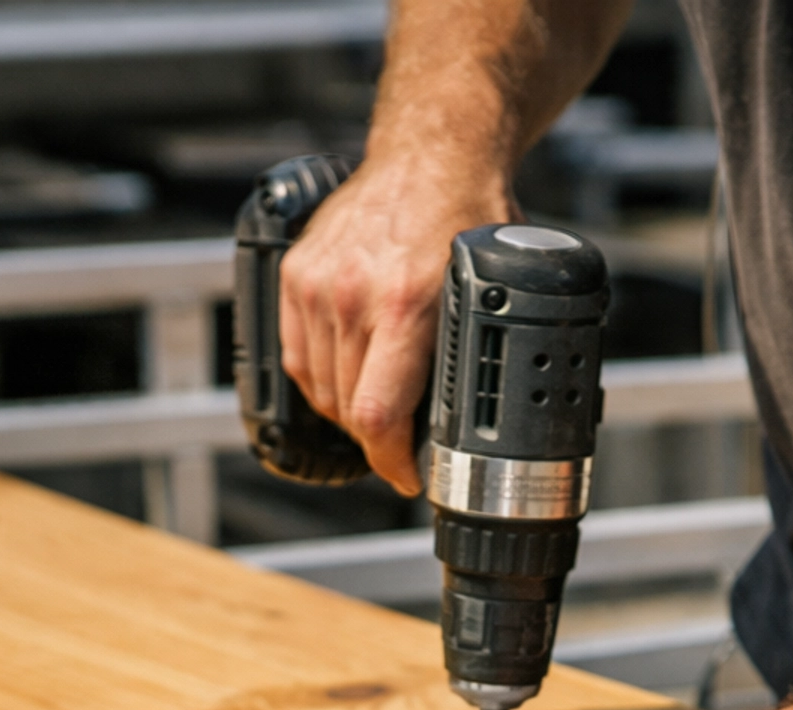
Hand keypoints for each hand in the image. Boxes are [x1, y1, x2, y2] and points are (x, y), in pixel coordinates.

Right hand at [279, 158, 515, 494]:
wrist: (431, 149)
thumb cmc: (468, 211)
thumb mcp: (496, 286)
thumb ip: (480, 350)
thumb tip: (488, 418)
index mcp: (406, 304)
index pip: (378, 417)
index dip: (392, 462)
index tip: (408, 476)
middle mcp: (354, 295)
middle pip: (349, 411)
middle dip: (378, 439)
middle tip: (402, 443)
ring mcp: (318, 285)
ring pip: (320, 391)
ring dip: (348, 412)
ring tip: (379, 407)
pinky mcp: (297, 275)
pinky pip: (298, 357)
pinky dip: (320, 380)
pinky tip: (347, 377)